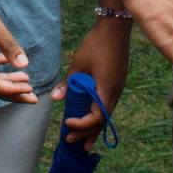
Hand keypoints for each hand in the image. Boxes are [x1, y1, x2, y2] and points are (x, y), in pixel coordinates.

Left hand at [50, 17, 129, 148]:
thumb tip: (55, 98)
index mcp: (106, 89)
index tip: (66, 123)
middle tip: (69, 141)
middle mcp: (115, 92)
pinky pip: (107, 106)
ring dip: (93, 129)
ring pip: (106, 116)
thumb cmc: (96, 44)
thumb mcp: (78, 63)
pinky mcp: (116, 84)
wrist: (115, 28)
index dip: (82, 124)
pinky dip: (98, 117)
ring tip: (82, 143)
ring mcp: (117, 89)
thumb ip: (68, 82)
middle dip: (86, 133)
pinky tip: (90, 120)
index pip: (96, 117)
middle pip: (102, 122)